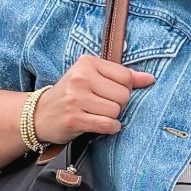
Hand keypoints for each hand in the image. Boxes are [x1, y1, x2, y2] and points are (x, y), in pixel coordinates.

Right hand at [33, 55, 153, 143]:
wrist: (40, 114)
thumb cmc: (71, 95)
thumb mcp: (92, 77)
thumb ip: (122, 76)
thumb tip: (150, 79)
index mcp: (87, 63)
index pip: (126, 76)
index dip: (124, 89)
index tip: (111, 93)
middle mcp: (81, 78)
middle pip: (123, 95)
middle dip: (118, 104)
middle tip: (103, 105)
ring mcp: (76, 98)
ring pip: (116, 111)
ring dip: (112, 117)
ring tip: (98, 114)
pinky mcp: (74, 119)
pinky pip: (106, 124)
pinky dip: (110, 127)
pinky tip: (103, 125)